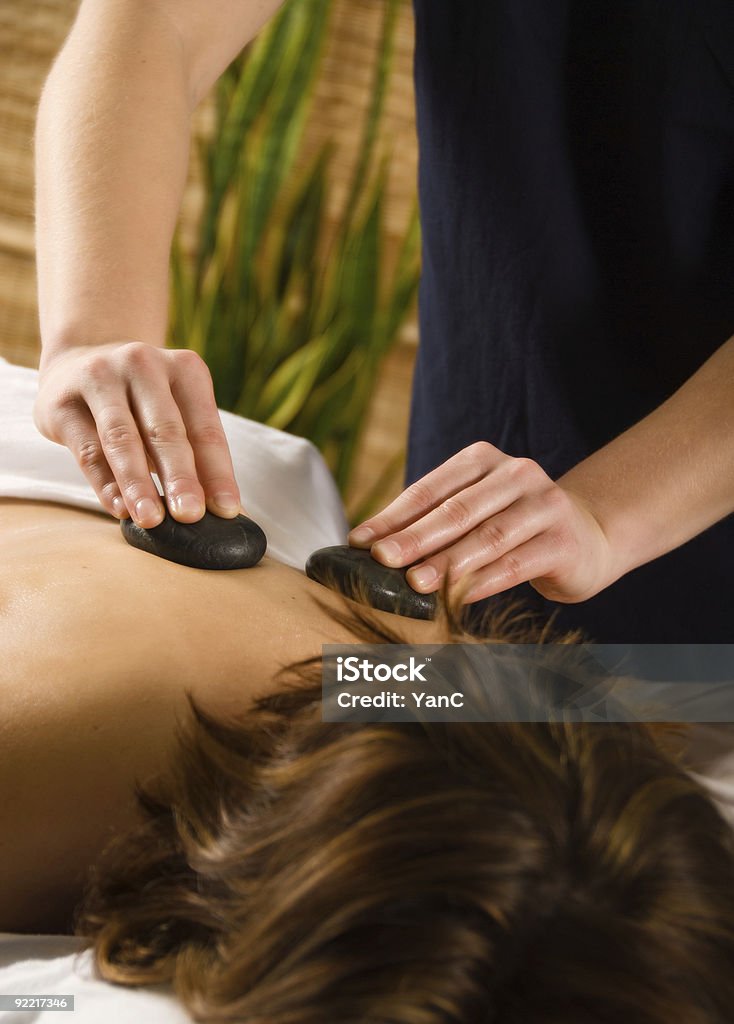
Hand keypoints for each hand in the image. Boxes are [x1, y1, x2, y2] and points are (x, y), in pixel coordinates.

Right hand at [34, 341, 241, 527]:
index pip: (206, 428)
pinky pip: (88, 450)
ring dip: (138, 484)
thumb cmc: (142, 400)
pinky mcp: (61, 402)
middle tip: (190, 515)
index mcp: (184, 368)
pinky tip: (120, 509)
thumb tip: (217, 508)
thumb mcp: (175, 410)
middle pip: (165, 430)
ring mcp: (99, 378)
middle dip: (180, 477)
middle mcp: (143, 365)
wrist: (79, 360)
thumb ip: (194, 452)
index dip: (217, 472)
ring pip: (122, 439)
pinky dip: (105, 484)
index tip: (226, 510)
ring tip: (152, 520)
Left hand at [348, 442, 613, 604]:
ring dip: (447, 563)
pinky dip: (482, 582)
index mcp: (483, 459)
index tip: (360, 542)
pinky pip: (516, 564)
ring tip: (414, 583)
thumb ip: (432, 522)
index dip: (393, 516)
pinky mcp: (562, 541)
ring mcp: (544, 505)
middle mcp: (517, 474)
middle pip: (457, 510)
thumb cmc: (511, 526)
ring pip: (487, 537)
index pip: (430, 488)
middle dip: (414, 537)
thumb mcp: (474, 512)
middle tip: (381, 561)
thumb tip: (373, 548)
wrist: (586, 537)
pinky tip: (455, 598)